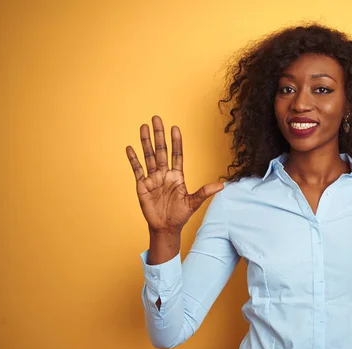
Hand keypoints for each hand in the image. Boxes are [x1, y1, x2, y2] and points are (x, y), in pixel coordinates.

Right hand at [125, 115, 223, 233]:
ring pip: (148, 156)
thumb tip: (222, 185)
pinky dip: (133, 159)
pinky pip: (137, 170)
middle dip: (159, 135)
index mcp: (177, 176)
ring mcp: (153, 179)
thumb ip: (205, 192)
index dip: (176, 141)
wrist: (165, 228)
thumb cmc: (180, 215)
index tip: (175, 128)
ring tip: (143, 127)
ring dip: (145, 142)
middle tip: (156, 118)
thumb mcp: (193, 203)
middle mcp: (164, 174)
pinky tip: (130, 148)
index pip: (177, 154)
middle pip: (161, 150)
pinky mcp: (142, 186)